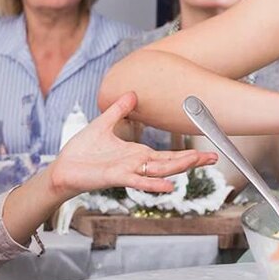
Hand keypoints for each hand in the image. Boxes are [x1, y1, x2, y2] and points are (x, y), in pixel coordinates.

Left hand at [46, 92, 217, 197]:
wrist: (63, 167)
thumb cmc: (82, 152)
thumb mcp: (103, 124)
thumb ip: (119, 110)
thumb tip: (132, 94)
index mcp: (137, 154)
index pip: (168, 155)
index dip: (188, 153)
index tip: (208, 152)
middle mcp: (137, 164)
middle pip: (171, 163)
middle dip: (193, 161)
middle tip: (215, 158)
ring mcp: (128, 172)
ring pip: (159, 171)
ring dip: (179, 167)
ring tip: (198, 162)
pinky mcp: (116, 177)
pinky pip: (138, 181)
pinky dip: (153, 184)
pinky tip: (169, 185)